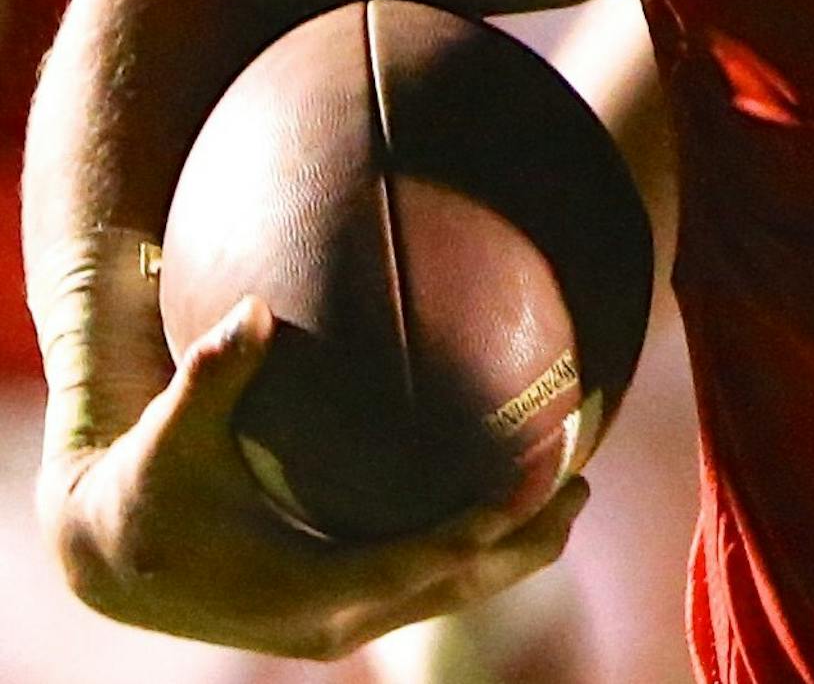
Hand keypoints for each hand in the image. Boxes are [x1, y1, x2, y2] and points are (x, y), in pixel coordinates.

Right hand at [40, 297, 589, 661]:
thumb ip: (212, 373)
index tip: (529, 484)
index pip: (408, 565)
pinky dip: (483, 547)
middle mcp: (332, 620)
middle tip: (581, 480)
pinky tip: (521, 500)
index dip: (472, 529)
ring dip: (517, 548)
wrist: (115, 560)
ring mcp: (344, 620)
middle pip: (452, 587)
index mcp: (297, 590)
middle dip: (522, 541)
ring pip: (453, 593)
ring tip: (578, 489)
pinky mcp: (349, 607)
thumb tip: (250, 310)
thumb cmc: (148, 486)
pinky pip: (433, 583)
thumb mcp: (171, 434)